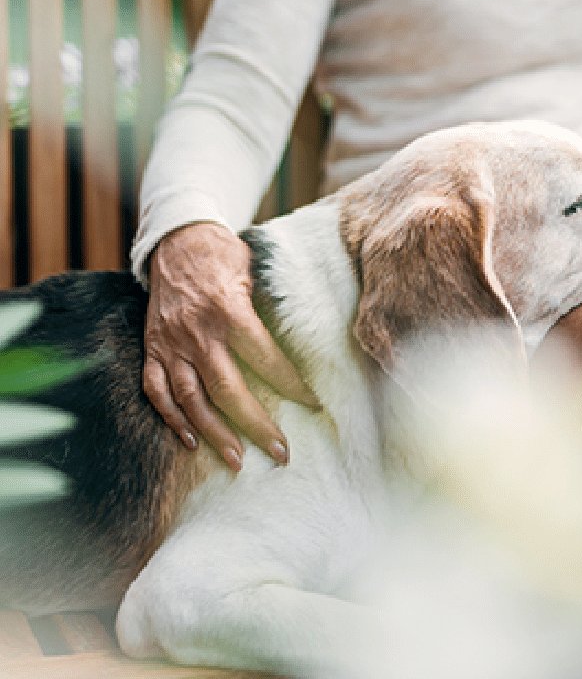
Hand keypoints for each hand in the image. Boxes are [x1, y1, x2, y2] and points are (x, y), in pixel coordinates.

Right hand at [143, 222, 319, 470]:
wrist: (175, 239)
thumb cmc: (223, 254)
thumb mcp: (252, 270)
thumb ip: (269, 305)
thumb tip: (302, 337)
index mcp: (230, 310)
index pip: (265, 357)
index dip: (290, 384)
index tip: (312, 405)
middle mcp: (198, 333)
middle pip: (228, 389)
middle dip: (256, 425)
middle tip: (280, 452)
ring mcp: (171, 344)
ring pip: (191, 399)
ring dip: (214, 433)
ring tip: (236, 460)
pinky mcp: (152, 349)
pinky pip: (156, 390)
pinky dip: (171, 418)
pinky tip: (191, 441)